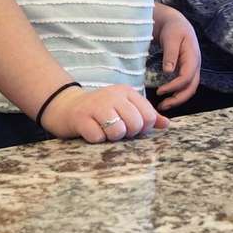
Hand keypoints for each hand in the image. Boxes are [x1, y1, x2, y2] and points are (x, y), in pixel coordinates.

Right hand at [41, 83, 168, 142]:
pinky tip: (91, 131)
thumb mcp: (124, 107)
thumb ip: (146, 115)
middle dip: (128, 134)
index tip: (132, 128)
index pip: (149, 115)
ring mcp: (96, 105)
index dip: (143, 128)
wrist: (66, 106)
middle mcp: (113, 96)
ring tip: (105, 131)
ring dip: (112, 138)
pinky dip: (96, 140)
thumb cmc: (100, 110)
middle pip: (135, 124)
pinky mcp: (80, 117)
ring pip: (118, 131)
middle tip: (117, 131)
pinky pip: (98, 137)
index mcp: (127, 92)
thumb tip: (166, 124)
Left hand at [151, 3, 200, 110]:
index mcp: (193, 57)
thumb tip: (168, 72)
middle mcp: (195, 64)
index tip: (159, 91)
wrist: (175, 22)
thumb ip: (170, 54)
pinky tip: (165, 96)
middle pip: (191, 87)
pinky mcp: (185, 69)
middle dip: (178, 99)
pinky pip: (184, 85)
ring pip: (189, 88)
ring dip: (177, 98)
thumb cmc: (173, 28)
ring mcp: (191, 67)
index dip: (174, 86)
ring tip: (162, 105)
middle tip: (162, 106)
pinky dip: (176, 93)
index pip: (187, 77)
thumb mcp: (171, 38)